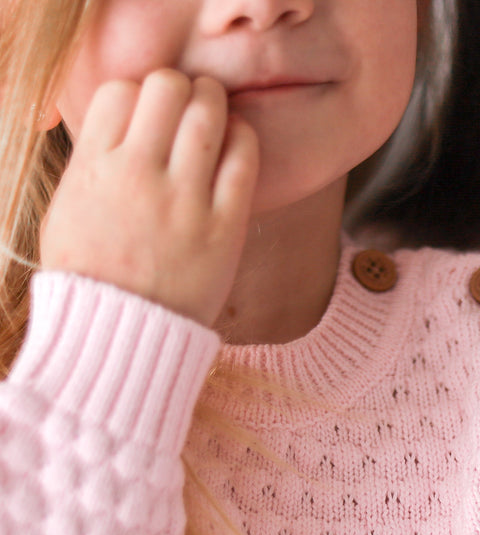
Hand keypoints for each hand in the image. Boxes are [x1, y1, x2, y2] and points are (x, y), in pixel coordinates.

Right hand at [41, 70, 258, 326]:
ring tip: (215, 113)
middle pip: (167, 88)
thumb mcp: (69, 209)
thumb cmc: (95, 275)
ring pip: (208, 114)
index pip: (120, 90)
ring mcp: (184, 201)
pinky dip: (244, 139)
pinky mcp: (225, 227)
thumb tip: (119, 128)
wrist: (124, 336)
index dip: (139, 94)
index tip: (148, 115)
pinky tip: (238, 143)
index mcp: (94, 168)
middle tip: (189, 103)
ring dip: (215, 102)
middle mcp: (138, 176)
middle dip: (181, 86)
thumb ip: (92, 162)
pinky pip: (244, 160)